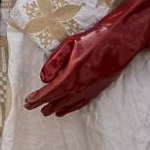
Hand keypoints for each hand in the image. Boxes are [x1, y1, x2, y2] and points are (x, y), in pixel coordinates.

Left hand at [24, 0, 149, 116]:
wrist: (121, 39)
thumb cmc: (95, 38)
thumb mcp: (70, 45)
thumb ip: (55, 62)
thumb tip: (43, 77)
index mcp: (72, 74)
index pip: (50, 91)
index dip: (38, 98)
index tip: (28, 103)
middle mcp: (81, 85)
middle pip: (59, 100)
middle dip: (45, 105)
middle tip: (33, 109)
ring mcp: (91, 88)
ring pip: (72, 103)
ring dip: (59, 108)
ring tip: (50, 113)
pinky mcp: (100, 87)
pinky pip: (83, 101)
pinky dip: (74, 106)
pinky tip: (70, 108)